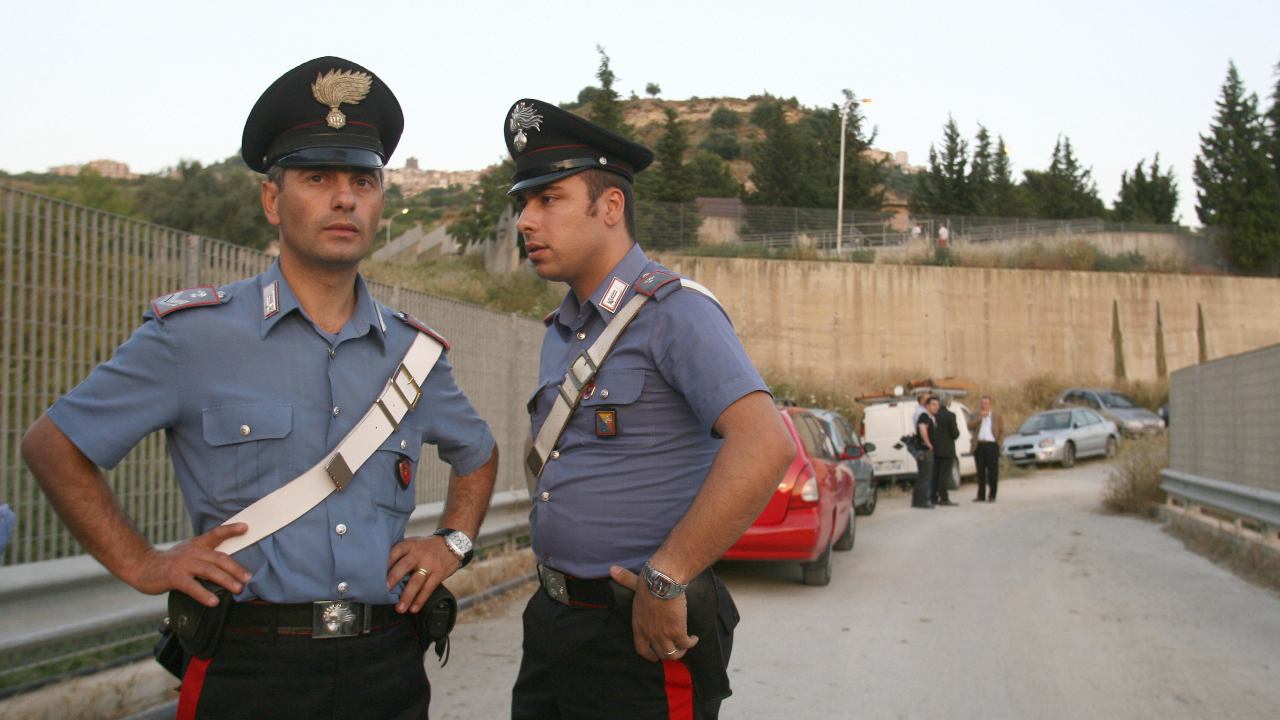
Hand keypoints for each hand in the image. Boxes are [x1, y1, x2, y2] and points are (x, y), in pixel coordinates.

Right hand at [124, 523, 251, 606]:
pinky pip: (192, 586)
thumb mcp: (188, 553)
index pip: (216, 534)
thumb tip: (229, 567)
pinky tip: (214, 601)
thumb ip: (206, 557)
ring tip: (238, 589)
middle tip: (248, 578)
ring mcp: (183, 564)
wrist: (142, 566)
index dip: (231, 530)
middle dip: (236, 569)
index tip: (246, 527)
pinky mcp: (174, 577)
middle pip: (219, 558)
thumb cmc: (169, 563)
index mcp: (197, 544)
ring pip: (210, 571)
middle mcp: (192, 552)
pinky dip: (204, 594)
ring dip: (226, 581)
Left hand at [387, 535, 459, 613]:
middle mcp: (419, 554)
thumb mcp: (414, 543)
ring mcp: (429, 564)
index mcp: (410, 545)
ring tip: (399, 608)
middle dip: (393, 578)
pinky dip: (420, 599)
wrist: (453, 543)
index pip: (395, 552)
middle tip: (384, 591)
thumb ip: (401, 553)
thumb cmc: (427, 546)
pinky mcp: (438, 574)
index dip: (385, 562)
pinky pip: (428, 588)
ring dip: (407, 596)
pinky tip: (414, 608)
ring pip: (416, 581)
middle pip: (404, 566)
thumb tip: (381, 570)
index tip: (375, 574)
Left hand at [610, 565, 698, 661]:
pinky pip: (685, 644)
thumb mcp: (635, 585)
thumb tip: (612, 569)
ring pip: (673, 654)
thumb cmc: (649, 582)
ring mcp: (663, 635)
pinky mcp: (677, 632)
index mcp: (638, 625)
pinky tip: (694, 638)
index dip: (649, 655)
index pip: (641, 648)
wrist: (662, 582)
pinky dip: (691, 642)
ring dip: (681, 651)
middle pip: (660, 653)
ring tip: (686, 644)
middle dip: (668, 653)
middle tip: (676, 648)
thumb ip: (625, 580)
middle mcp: (649, 634)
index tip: (655, 657)